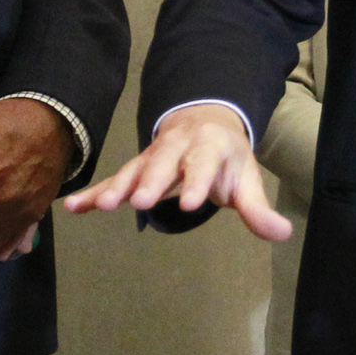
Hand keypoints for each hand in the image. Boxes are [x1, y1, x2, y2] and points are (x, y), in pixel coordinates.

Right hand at [61, 103, 291, 241]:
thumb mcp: (246, 179)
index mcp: (209, 147)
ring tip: (104, 206)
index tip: (192, 203)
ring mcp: (153, 156)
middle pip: (164, 163)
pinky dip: (93, 193)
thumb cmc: (227, 158)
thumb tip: (282, 234)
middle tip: (140, 202)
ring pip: (134, 169)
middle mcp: (178, 147)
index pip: (204, 164)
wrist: (205, 120)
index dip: (198, 182)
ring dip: (118, 186)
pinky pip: (112, 179)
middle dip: (152, 180)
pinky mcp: (135, 168)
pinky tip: (73, 208)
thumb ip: (257, 209)